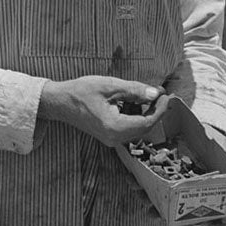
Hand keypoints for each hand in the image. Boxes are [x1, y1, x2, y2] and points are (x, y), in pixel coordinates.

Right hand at [38, 76, 169, 147]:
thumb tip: (155, 94)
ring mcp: (111, 139)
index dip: (160, 109)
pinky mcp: (109, 135)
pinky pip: (129, 128)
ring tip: (143, 94)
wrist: (60, 102)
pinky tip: (130, 101)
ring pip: (137, 129)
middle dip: (154, 110)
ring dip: (145, 112)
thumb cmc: (81, 91)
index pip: (147, 122)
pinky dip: (135, 115)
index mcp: (114, 127)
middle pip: (144, 128)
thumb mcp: (109, 85)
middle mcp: (114, 138)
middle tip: (158, 93)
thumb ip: (134, 90)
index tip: (165, 95)